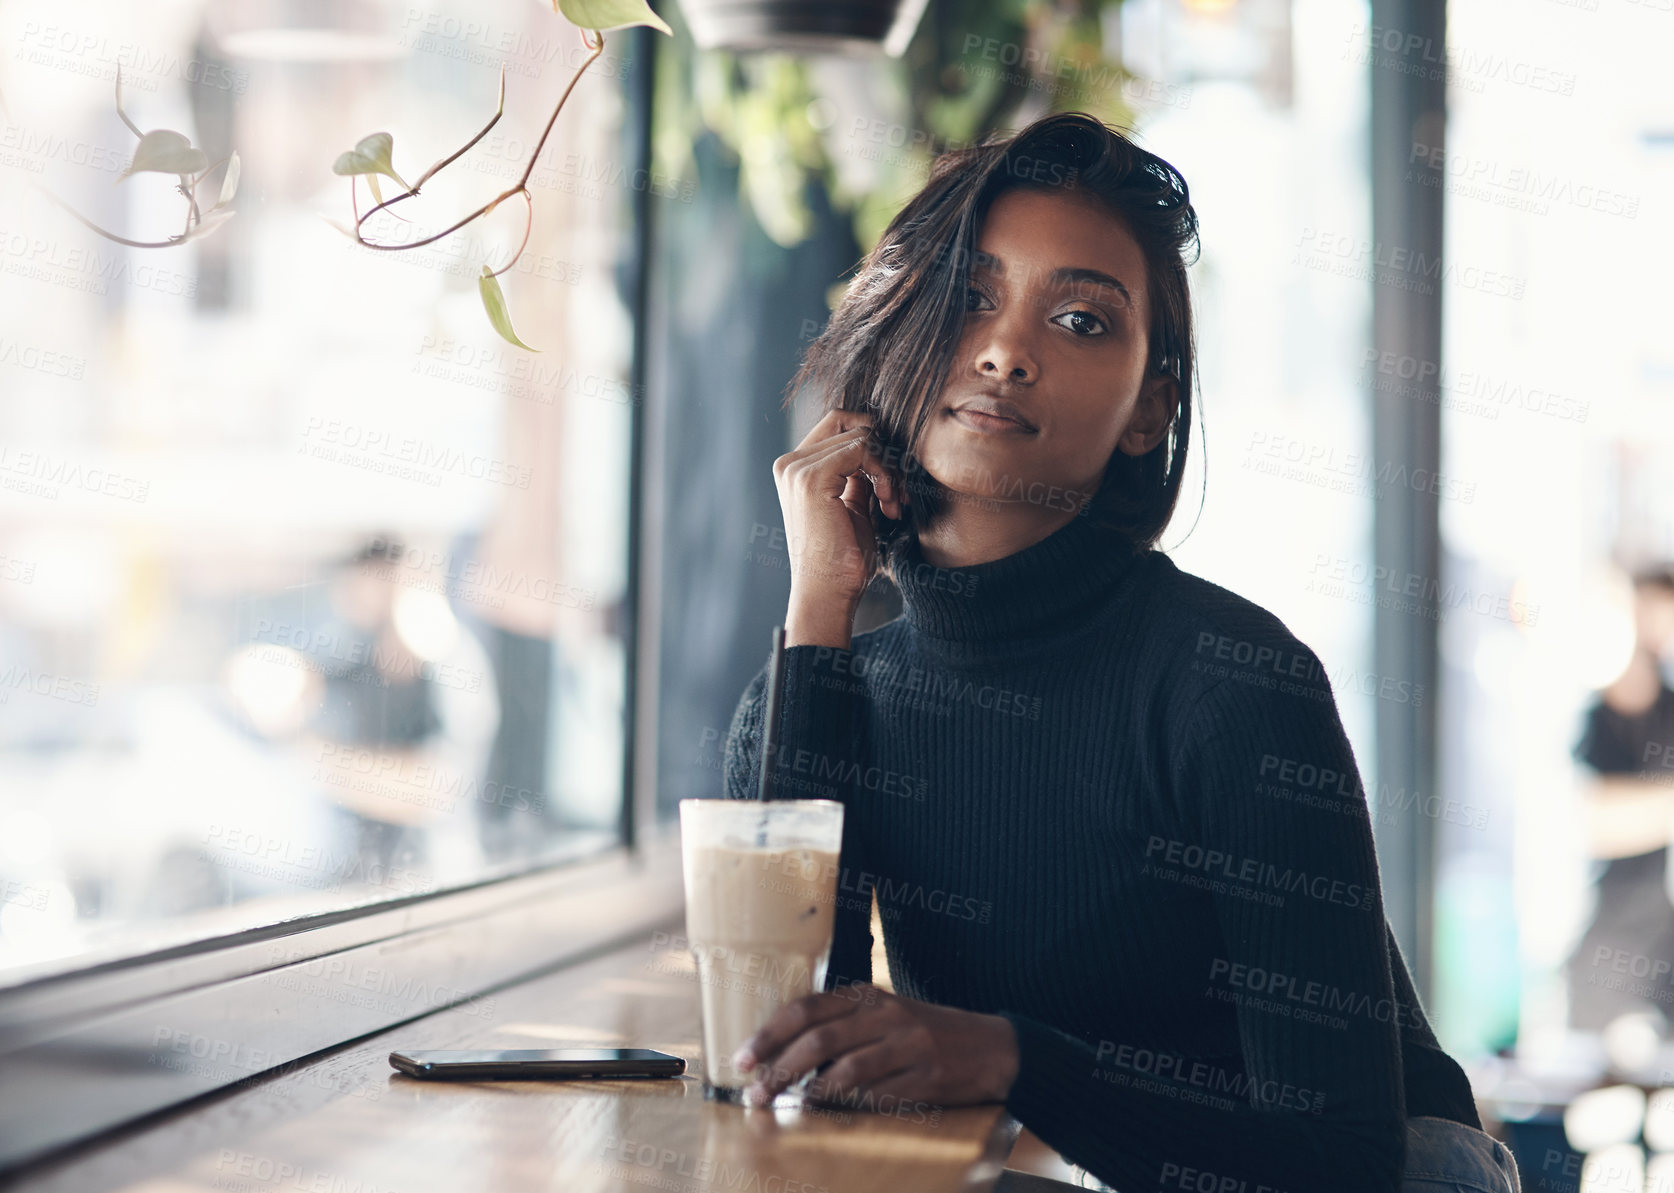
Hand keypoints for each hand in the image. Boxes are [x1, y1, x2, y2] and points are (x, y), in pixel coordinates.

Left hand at [732, 984, 1018, 1110]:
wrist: (992, 1046)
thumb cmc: (926, 1033)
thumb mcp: (884, 1016)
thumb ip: (842, 1026)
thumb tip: (784, 1055)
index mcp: (869, 996)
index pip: (806, 1009)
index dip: (769, 1034)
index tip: (742, 1059)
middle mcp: (886, 1014)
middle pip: (819, 1040)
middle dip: (779, 1068)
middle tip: (755, 1093)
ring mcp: (909, 1044)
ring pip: (846, 1070)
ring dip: (810, 1093)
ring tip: (789, 1106)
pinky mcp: (927, 1075)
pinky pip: (880, 1095)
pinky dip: (851, 1107)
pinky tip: (834, 1115)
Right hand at [771, 410, 904, 647]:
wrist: (828, 593)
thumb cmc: (842, 559)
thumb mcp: (853, 506)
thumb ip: (857, 474)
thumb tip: (881, 445)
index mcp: (794, 469)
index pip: (839, 425)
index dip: (873, 445)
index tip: (890, 483)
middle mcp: (789, 463)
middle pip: (850, 422)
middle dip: (884, 452)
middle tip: (895, 492)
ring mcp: (797, 468)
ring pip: (861, 434)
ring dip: (888, 467)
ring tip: (892, 503)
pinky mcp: (811, 477)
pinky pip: (862, 447)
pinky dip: (884, 472)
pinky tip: (887, 502)